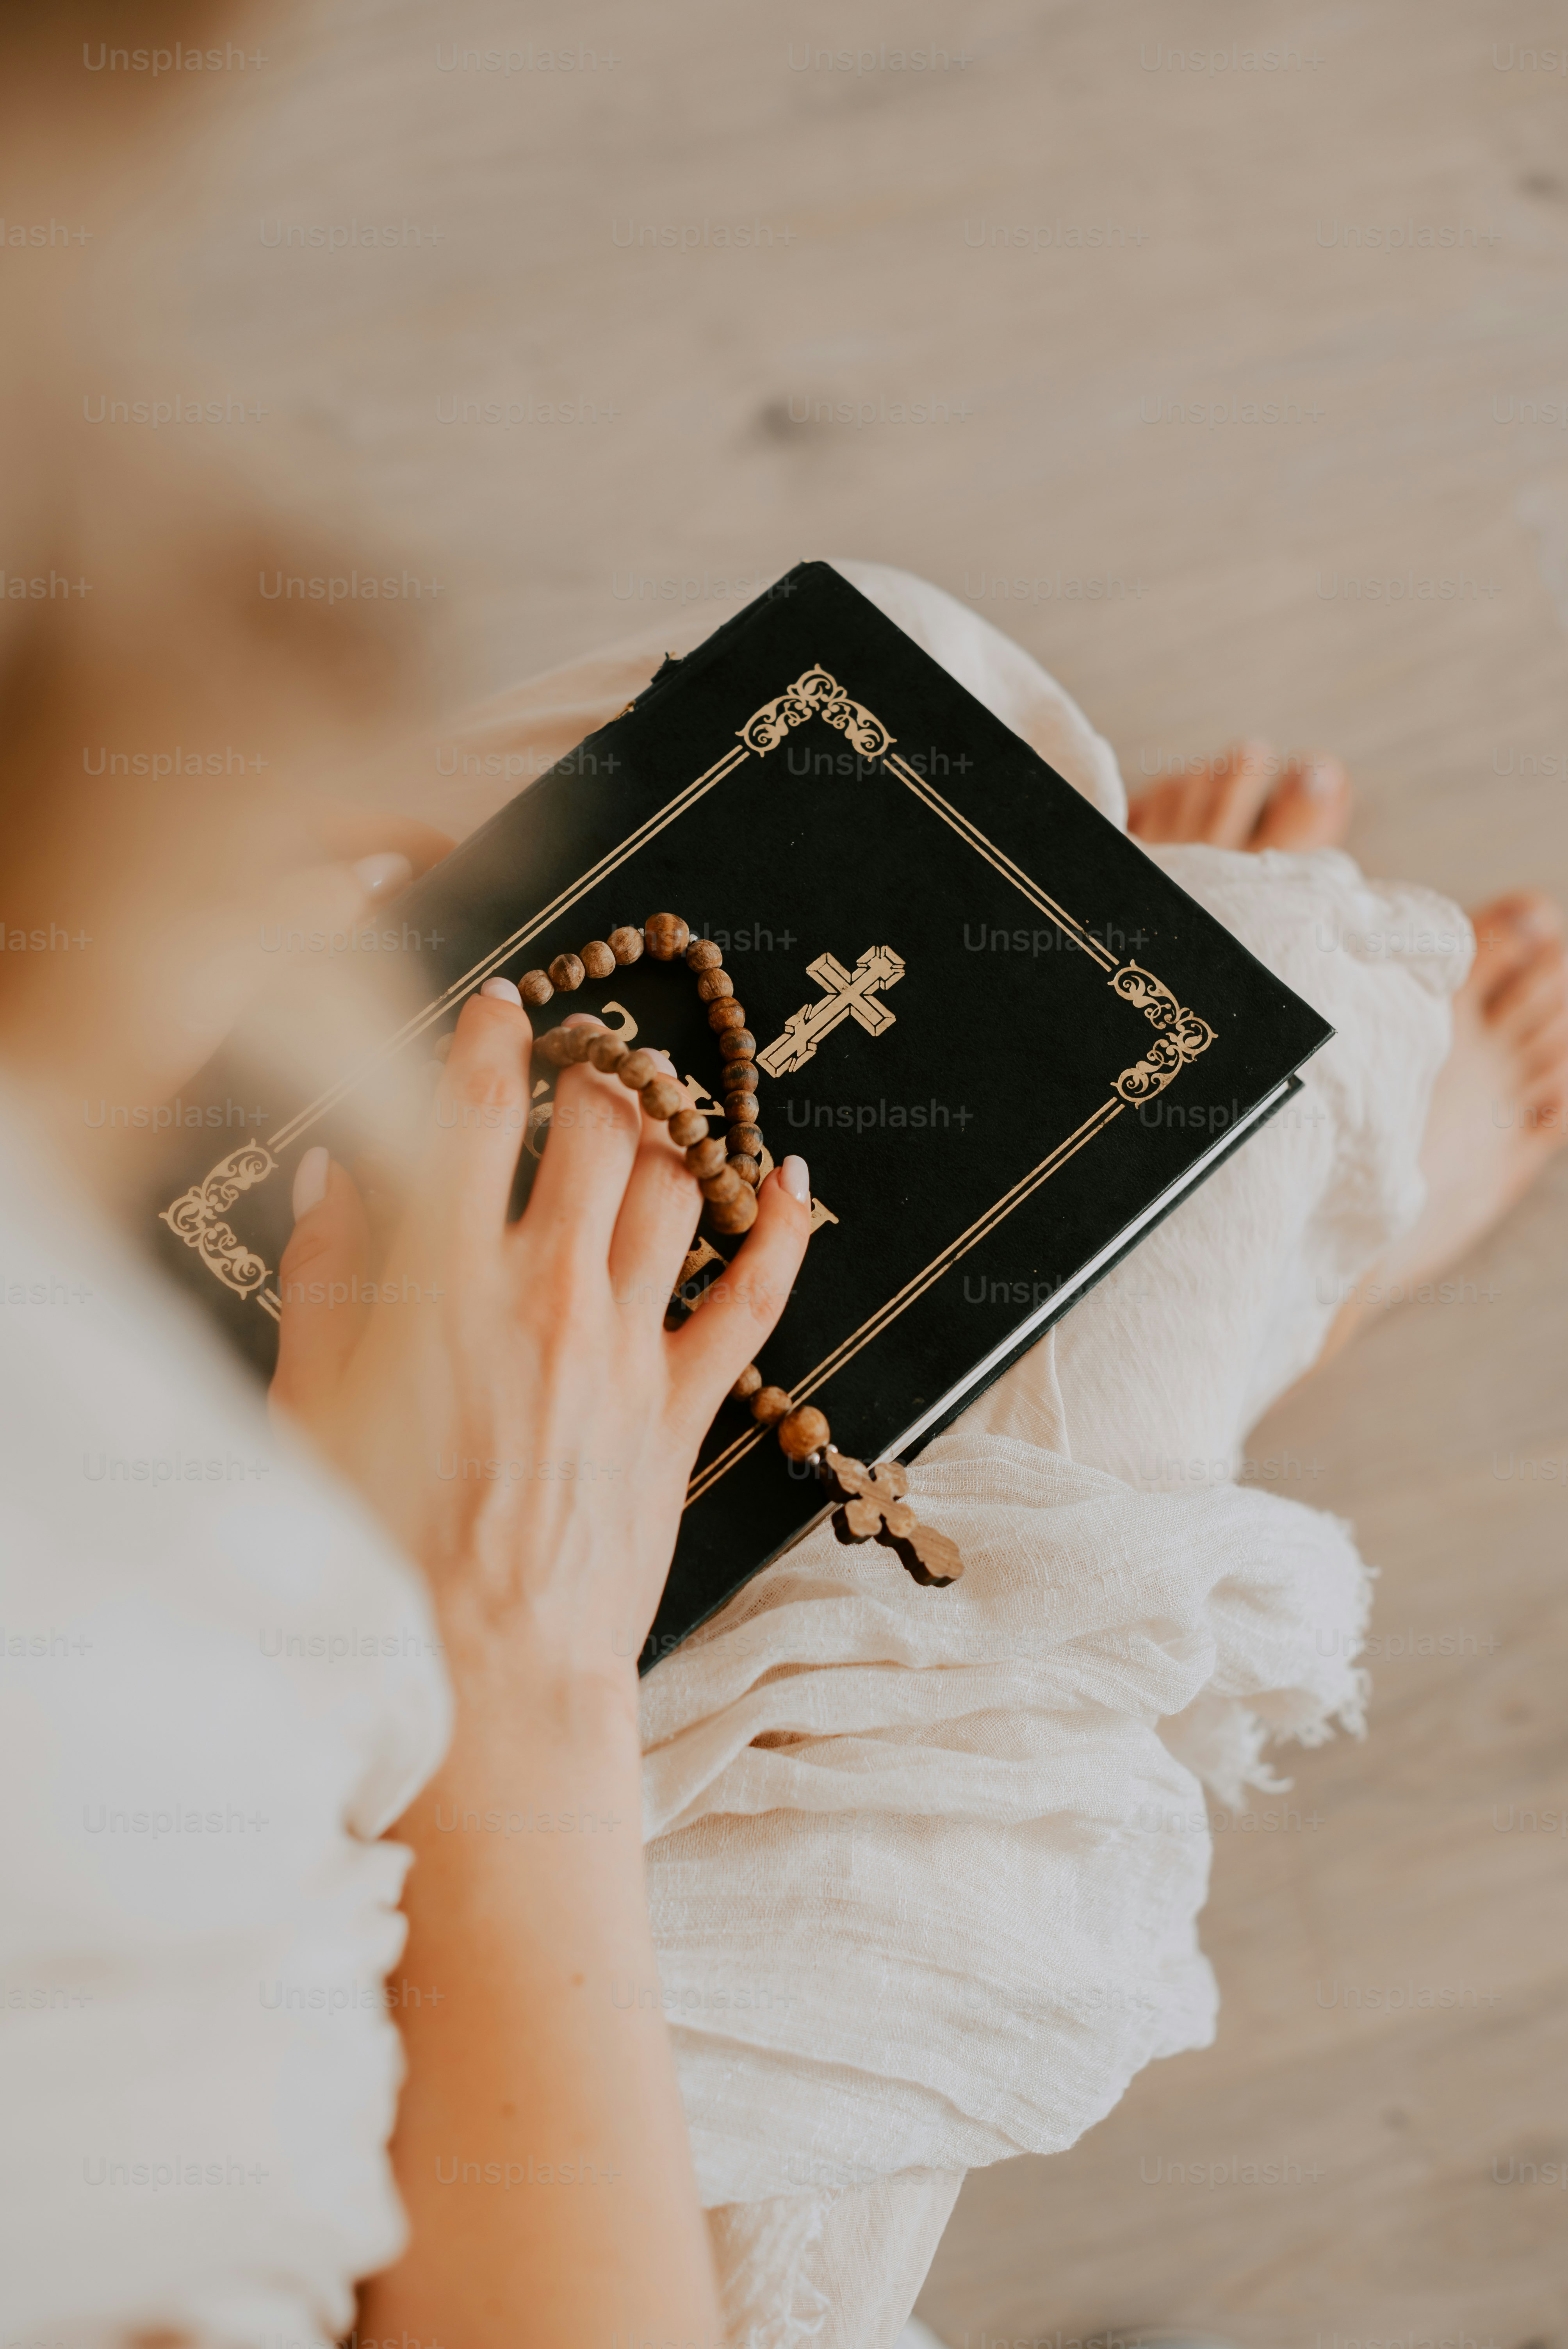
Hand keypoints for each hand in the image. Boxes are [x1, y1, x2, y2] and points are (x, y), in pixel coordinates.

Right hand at [271, 982, 812, 1698]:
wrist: (486, 1672)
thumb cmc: (380, 1549)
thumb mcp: (310, 1403)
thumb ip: (323, 1275)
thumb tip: (330, 1169)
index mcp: (444, 1284)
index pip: (472, 1114)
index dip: (490, 1040)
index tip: (502, 1005)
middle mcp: (548, 1294)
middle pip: (596, 1130)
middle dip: (595, 1069)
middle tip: (589, 1047)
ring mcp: (628, 1348)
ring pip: (675, 1190)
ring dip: (674, 1128)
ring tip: (663, 1094)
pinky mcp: (685, 1406)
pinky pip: (756, 1297)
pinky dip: (782, 1231)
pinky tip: (793, 1180)